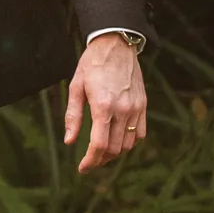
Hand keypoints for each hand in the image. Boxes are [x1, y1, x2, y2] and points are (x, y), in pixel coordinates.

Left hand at [64, 35, 146, 172]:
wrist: (116, 44)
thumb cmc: (92, 64)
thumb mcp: (75, 87)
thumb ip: (73, 116)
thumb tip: (70, 141)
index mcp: (103, 106)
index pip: (99, 145)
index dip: (90, 161)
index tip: (82, 168)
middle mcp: (122, 110)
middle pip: (114, 149)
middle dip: (100, 160)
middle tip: (89, 161)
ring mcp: (136, 108)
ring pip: (128, 144)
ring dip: (115, 153)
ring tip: (101, 153)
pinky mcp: (143, 105)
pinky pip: (141, 133)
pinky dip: (130, 142)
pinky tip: (118, 141)